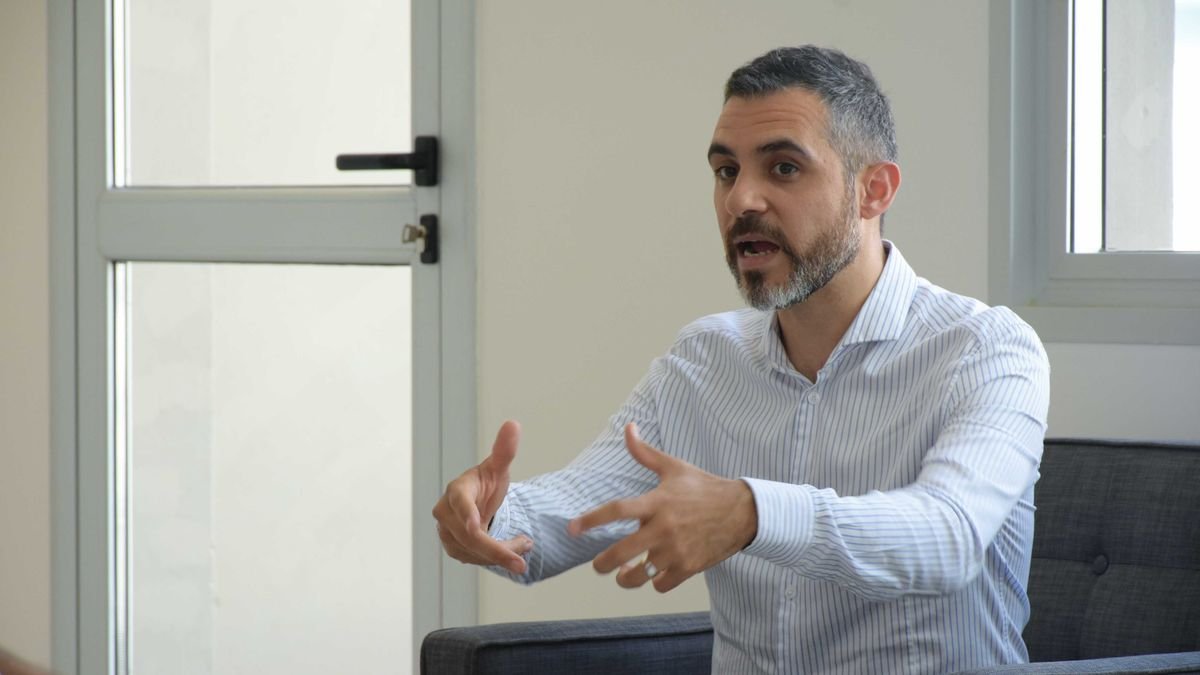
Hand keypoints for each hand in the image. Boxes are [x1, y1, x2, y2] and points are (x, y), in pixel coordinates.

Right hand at [432, 420, 532, 573]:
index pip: (460, 502)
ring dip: (501, 553)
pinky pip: (474, 559)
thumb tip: (513, 424)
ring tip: (524, 545)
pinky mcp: (452, 548)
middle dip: (498, 548)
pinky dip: (495, 559)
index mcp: (457, 490)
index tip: (475, 525)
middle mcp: (445, 512)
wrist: (476, 501)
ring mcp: (446, 532)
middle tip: (525, 553)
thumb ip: (505, 450)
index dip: (467, 513)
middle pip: (470, 535)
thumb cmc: (485, 482)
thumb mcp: (497, 467)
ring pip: (473, 551)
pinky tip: (511, 552)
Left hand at [568, 423, 756, 591]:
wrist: (743, 512)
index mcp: (657, 502)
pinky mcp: (689, 567)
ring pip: (639, 575)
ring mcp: (676, 550)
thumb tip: (628, 428)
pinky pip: (661, 584)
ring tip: (624, 575)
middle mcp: (664, 528)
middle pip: (621, 552)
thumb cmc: (705, 488)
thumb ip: (645, 453)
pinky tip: (654, 574)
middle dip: (603, 563)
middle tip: (597, 565)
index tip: (572, 528)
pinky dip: (655, 582)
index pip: (617, 510)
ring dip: (627, 578)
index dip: (591, 519)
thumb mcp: (675, 467)